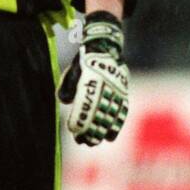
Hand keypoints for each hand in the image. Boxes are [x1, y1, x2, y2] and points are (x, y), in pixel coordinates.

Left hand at [58, 11, 128, 145]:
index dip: (79, 120)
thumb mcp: (72, 72)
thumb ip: (67, 86)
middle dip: (89, 131)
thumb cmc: (84, 61)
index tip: (73, 131)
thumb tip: (67, 101)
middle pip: (97, 115)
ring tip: (93, 142)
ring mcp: (115, 91)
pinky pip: (121, 112)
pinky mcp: (123, 93)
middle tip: (82, 141)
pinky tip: (109, 137)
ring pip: (109, 116)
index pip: (84, 106)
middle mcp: (104, 88)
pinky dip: (116, 126)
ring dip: (100, 132)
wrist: (106, 47)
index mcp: (89, 82)